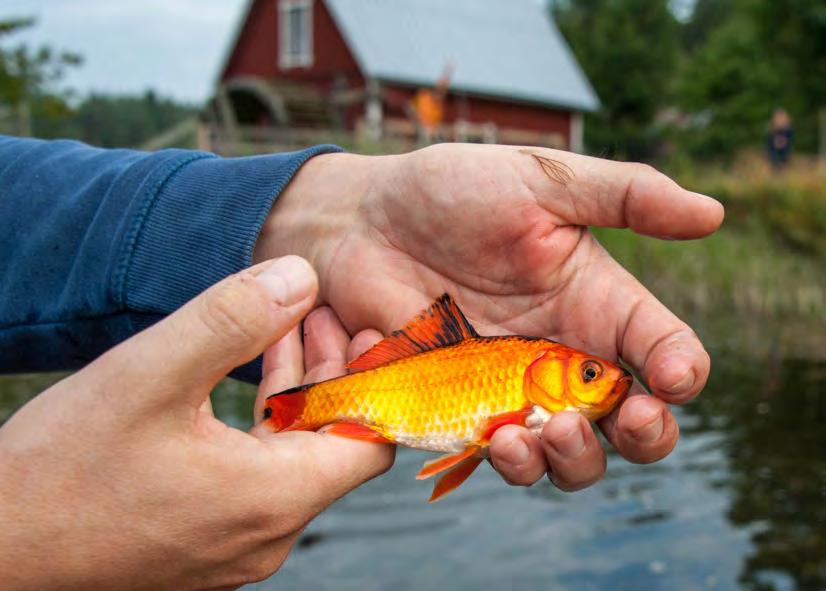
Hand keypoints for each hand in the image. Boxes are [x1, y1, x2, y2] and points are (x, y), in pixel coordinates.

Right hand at [0, 256, 391, 589]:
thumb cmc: (60, 472)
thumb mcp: (148, 376)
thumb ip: (231, 322)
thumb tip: (300, 278)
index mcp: (271, 499)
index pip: (370, 443)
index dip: (376, 383)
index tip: (368, 332)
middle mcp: (268, 534)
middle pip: (334, 446)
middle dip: (331, 373)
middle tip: (320, 311)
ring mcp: (237, 544)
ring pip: (295, 458)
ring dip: (295, 392)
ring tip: (285, 325)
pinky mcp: (207, 541)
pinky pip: (259, 476)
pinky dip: (263, 425)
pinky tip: (244, 375)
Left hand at [255, 144, 723, 491]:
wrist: (362, 220)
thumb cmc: (451, 191)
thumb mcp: (541, 179)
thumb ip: (623, 195)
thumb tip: (714, 213)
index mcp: (594, 302)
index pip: (663, 350)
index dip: (681, 372)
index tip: (672, 378)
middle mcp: (561, 357)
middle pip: (627, 426)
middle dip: (639, 436)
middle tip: (615, 419)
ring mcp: (509, 391)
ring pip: (566, 457)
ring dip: (569, 460)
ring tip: (538, 432)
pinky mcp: (458, 412)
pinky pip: (494, 457)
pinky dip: (503, 461)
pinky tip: (490, 436)